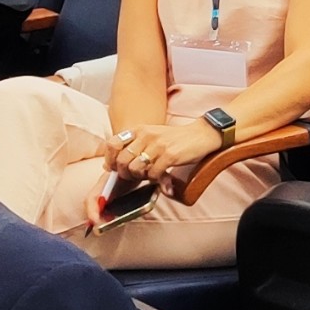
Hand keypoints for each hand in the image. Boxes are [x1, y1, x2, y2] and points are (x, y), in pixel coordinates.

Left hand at [102, 119, 219, 184]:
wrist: (200, 135)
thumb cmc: (174, 139)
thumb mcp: (151, 136)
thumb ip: (132, 147)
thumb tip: (108, 165)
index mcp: (139, 129)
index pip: (112, 144)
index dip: (110, 160)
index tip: (115, 168)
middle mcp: (146, 135)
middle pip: (122, 160)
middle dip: (125, 173)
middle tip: (134, 176)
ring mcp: (158, 145)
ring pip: (135, 169)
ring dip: (140, 177)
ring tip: (149, 175)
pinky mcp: (170, 155)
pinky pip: (153, 174)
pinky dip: (155, 179)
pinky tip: (161, 176)